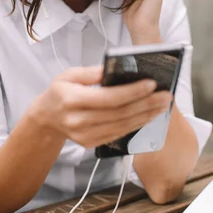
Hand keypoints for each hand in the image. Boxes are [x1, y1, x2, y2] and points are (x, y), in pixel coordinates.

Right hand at [27, 66, 171, 147]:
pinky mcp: (91, 144)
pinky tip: (149, 115)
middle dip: (146, 104)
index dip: (132, 92)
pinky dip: (136, 124)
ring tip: (162, 105)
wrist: (46, 118)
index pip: (109, 98)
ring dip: (146, 115)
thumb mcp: (68, 75)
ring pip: (122, 126)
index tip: (152, 84)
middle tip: (166, 95)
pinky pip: (119, 134)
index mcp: (71, 100)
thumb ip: (91, 72)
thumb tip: (114, 68)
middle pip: (120, 113)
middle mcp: (78, 121)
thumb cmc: (60, 92)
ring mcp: (85, 136)